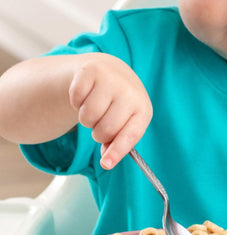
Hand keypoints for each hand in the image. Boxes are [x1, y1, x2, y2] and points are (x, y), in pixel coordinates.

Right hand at [68, 53, 151, 168]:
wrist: (112, 72)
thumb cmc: (120, 105)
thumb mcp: (126, 122)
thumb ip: (117, 142)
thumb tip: (106, 161)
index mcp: (143, 109)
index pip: (130, 135)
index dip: (117, 151)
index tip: (106, 164)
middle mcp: (130, 93)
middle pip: (105, 130)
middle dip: (98, 134)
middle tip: (101, 124)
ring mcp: (111, 79)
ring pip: (87, 117)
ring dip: (86, 119)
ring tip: (94, 110)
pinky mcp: (91, 70)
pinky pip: (75, 99)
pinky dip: (76, 102)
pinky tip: (86, 96)